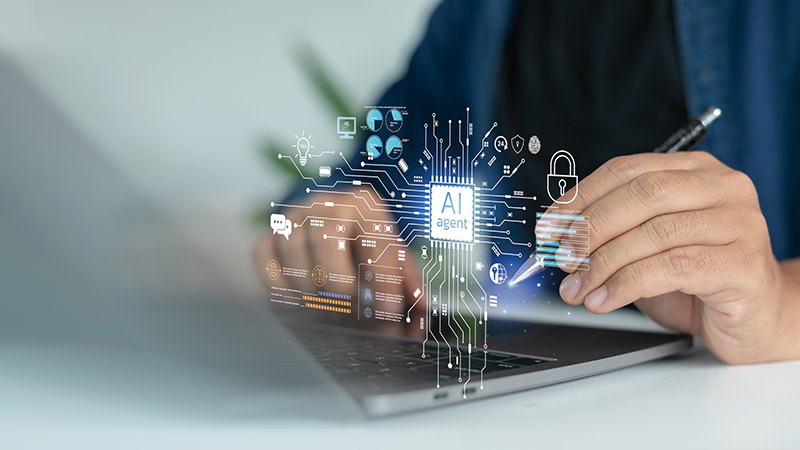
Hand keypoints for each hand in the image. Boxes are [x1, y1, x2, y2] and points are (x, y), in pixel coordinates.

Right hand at [253, 190, 422, 334]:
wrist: (337, 226)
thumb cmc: (369, 247)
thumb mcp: (395, 258)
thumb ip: (407, 281)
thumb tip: (418, 303)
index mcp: (364, 206)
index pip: (373, 241)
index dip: (382, 280)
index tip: (387, 311)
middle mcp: (326, 204)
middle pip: (324, 243)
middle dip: (338, 285)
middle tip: (349, 310)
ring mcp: (293, 217)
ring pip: (293, 253)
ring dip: (311, 290)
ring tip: (328, 307)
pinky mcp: (269, 234)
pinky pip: (264, 260)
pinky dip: (280, 286)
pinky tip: (300, 300)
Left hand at [541, 151, 799, 363]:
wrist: (756, 319)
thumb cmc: (699, 279)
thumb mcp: (648, 246)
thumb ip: (613, 232)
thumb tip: (558, 236)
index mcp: (696, 171)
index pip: (627, 170)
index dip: (580, 197)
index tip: (549, 225)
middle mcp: (723, 189)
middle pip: (642, 195)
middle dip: (590, 228)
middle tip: (561, 258)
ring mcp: (740, 224)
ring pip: (654, 233)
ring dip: (602, 264)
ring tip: (577, 288)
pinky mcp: (744, 265)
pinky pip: (672, 268)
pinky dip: (626, 285)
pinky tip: (604, 300)